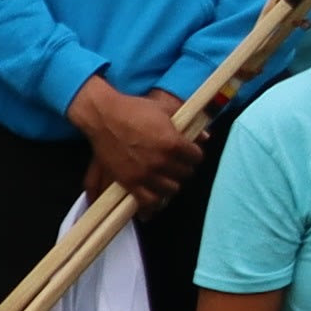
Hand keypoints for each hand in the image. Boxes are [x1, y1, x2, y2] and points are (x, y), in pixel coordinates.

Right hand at [69, 77, 201, 205]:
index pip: (197, 158)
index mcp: (173, 143)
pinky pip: (149, 201)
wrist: (104, 116)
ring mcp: (145, 174)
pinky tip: (156, 194)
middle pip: (185, 174)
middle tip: (177, 163)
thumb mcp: (165, 109)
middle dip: (183, 167)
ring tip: (166, 176)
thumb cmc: (135, 108)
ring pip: (171, 190)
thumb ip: (188, 123)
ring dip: (171, 183)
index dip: (194, 154)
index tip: (189, 152)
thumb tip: (206, 136)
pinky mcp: (129, 182)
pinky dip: (155, 201)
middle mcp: (161, 162)